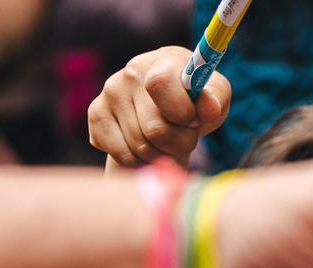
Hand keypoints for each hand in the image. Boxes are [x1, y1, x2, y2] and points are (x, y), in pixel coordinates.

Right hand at [89, 45, 229, 169]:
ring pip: (140, 148)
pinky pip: (123, 156)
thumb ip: (215, 99)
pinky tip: (147, 146)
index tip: (192, 121)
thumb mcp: (214, 97)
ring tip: (167, 141)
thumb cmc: (194, 102)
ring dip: (161, 155)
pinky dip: (141, 162)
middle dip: (178, 144)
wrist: (165, 109)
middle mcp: (131, 73)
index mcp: (162, 61)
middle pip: (155, 130)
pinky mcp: (97, 115)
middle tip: (185, 137)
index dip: (180, 112)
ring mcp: (110, 93)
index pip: (160, 85)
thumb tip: (208, 106)